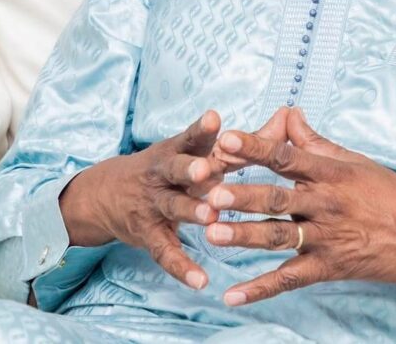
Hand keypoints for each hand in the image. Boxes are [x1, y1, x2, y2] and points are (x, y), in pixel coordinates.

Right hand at [57, 107, 293, 291]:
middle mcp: (162, 175)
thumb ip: (245, 139)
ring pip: (172, 208)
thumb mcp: (196, 150)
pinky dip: (182, 267)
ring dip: (190, 212)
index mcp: (177, 150)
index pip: (190, 138)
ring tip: (210, 217)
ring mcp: (153, 205)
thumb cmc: (170, 168)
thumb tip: (289, 115)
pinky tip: (201, 280)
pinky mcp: (148, 235)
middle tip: (206, 170)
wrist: (107, 194)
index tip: (214, 119)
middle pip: (175, 169)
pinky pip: (165, 252)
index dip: (202, 130)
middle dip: (189, 169)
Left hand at [204, 107, 395, 305]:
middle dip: (243, 195)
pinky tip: (230, 295)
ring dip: (245, 236)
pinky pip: (289, 280)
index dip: (256, 147)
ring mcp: (328, 237)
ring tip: (212, 234)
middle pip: (278, 197)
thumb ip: (315, 141)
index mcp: (332, 172)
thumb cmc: (393, 194)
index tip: (226, 139)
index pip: (287, 156)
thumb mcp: (356, 162)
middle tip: (212, 192)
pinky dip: (259, 289)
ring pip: (279, 236)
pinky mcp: (330, 268)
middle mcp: (327, 203)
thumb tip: (287, 113)